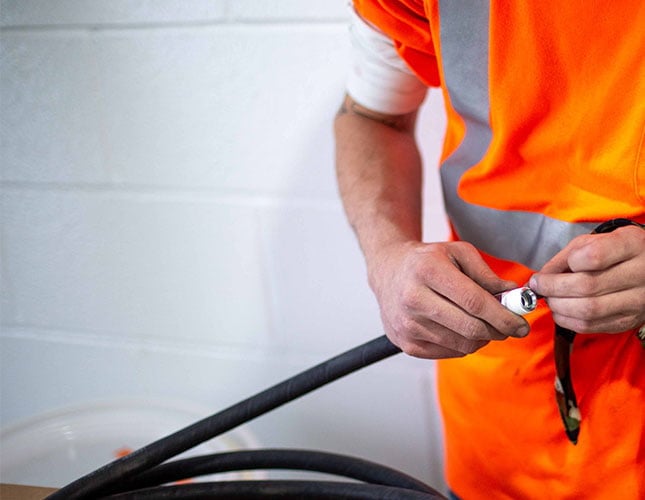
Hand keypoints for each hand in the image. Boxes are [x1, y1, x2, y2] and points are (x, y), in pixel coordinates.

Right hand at [368, 240, 530, 358]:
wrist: (388, 271)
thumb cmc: (427, 260)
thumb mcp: (457, 253)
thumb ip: (487, 274)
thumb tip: (513, 296)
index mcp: (427, 270)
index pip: (474, 302)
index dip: (503, 316)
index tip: (521, 323)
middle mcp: (413, 299)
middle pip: (470, 328)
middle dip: (499, 331)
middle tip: (511, 327)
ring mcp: (407, 324)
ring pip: (462, 345)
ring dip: (482, 338)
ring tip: (483, 323)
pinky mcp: (406, 343)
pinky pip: (448, 352)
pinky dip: (463, 344)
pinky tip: (461, 328)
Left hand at [530, 225, 644, 332]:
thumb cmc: (613, 252)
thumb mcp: (592, 242)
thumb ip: (564, 258)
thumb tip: (539, 279)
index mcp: (631, 245)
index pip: (594, 256)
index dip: (566, 264)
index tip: (549, 270)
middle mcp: (640, 273)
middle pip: (587, 286)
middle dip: (553, 288)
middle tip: (539, 286)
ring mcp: (637, 300)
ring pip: (589, 310)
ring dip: (558, 306)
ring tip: (549, 299)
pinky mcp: (628, 320)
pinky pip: (592, 326)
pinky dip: (568, 320)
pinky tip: (561, 311)